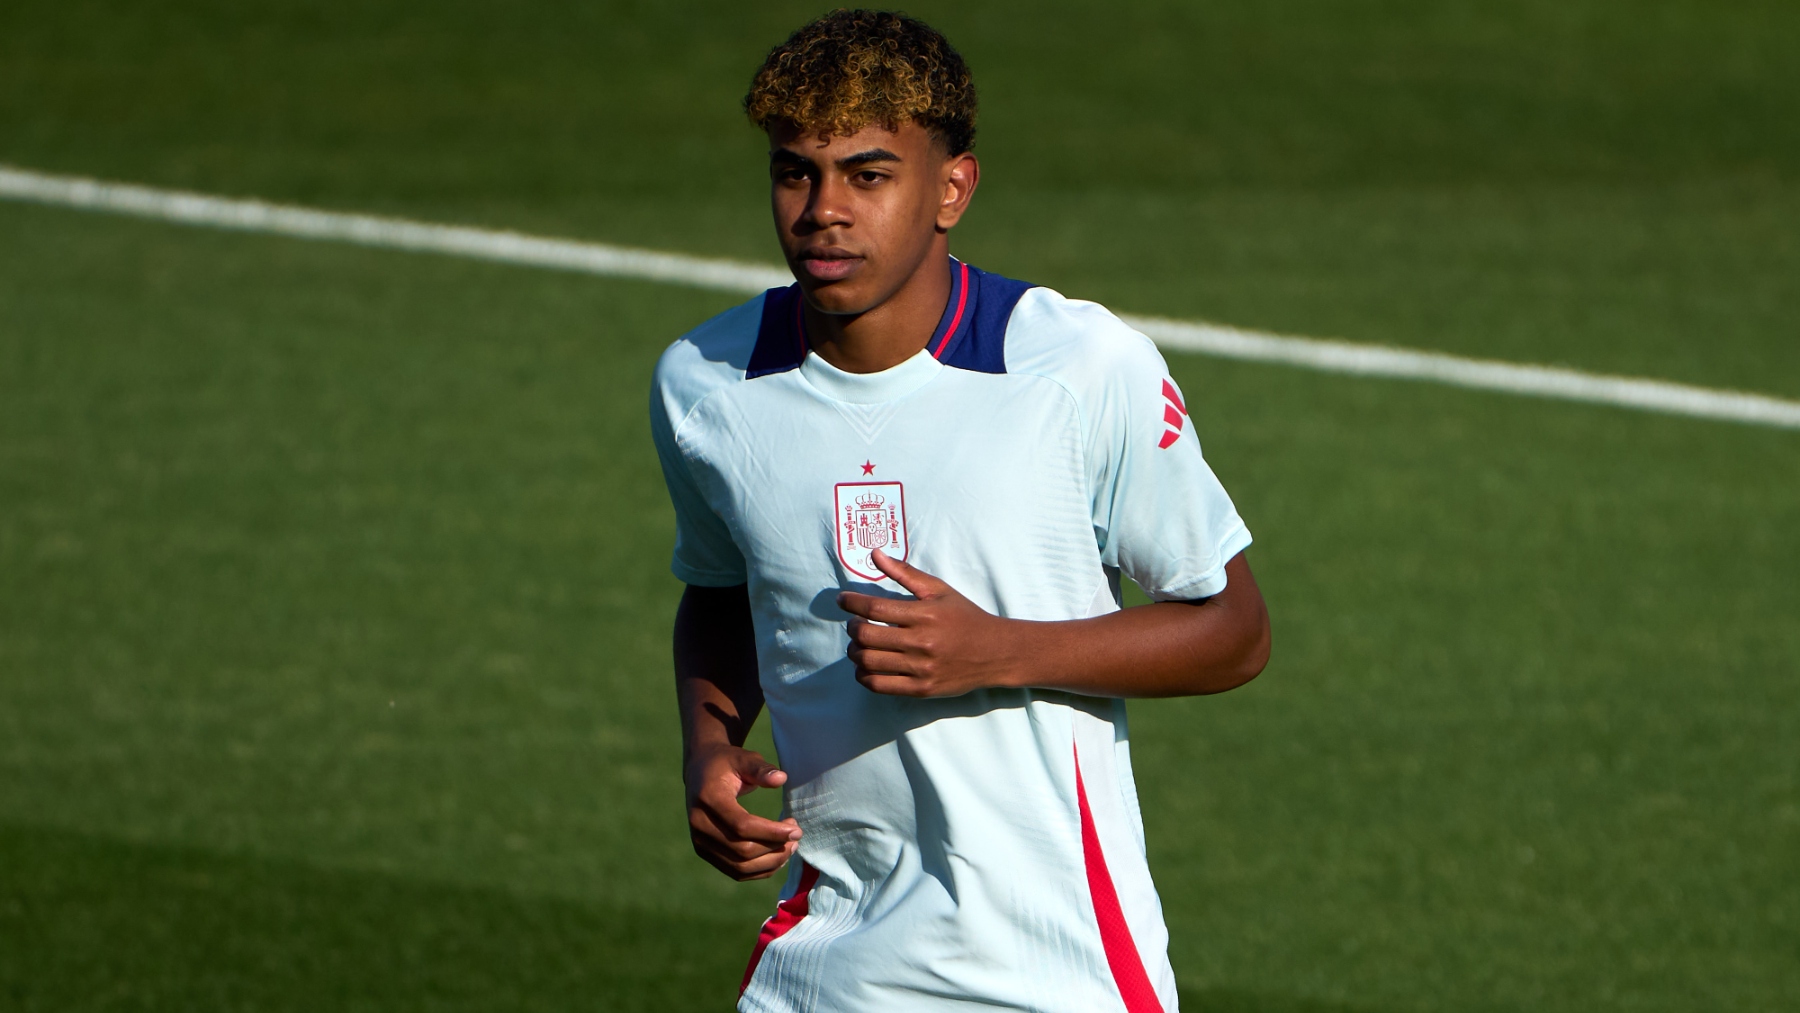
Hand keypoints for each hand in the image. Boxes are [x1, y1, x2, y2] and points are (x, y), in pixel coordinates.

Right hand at [684, 742, 801, 880]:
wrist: (700, 772)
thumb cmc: (726, 763)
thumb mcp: (743, 758)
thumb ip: (761, 769)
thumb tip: (781, 779)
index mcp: (708, 799)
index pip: (741, 825)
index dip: (771, 832)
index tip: (796, 828)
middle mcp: (699, 824)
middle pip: (741, 850)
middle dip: (774, 847)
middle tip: (797, 835)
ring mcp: (700, 842)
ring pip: (739, 866)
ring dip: (770, 862)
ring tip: (791, 847)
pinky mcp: (705, 852)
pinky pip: (735, 871)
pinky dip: (760, 870)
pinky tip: (778, 857)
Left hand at [837, 549, 1023, 697]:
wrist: (996, 652)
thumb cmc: (966, 617)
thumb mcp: (939, 590)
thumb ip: (905, 573)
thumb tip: (876, 554)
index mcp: (924, 614)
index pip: (874, 609)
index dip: (852, 604)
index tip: (842, 601)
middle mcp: (921, 642)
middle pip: (867, 636)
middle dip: (853, 628)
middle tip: (854, 624)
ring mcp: (920, 669)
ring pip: (868, 662)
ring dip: (855, 652)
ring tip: (859, 645)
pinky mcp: (920, 689)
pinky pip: (879, 685)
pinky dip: (863, 675)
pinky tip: (866, 666)